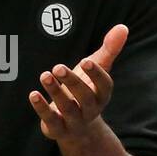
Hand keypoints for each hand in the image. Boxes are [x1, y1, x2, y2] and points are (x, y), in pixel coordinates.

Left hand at [29, 24, 126, 141]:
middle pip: (85, 97)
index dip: (97, 74)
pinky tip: (33, 94)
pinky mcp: (58, 129)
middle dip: (72, 82)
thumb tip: (123, 26)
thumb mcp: (96, 69)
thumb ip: (109, 49)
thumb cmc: (86, 89)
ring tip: (44, 75)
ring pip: (67, 108)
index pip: (104, 86)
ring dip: (55, 92)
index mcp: (102, 95)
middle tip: (58, 67)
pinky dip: (42, 108)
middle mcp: (91, 110)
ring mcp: (75, 121)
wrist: (77, 127)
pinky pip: (51, 120)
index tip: (86, 61)